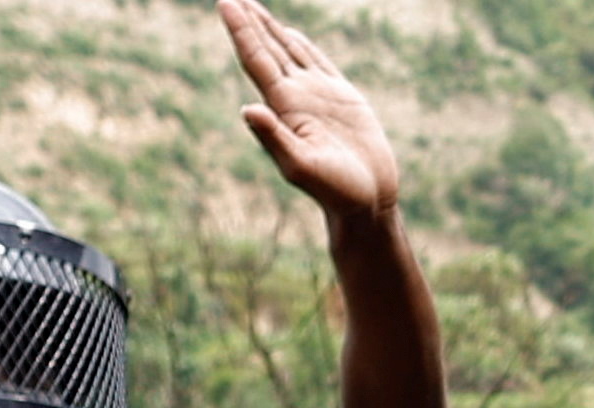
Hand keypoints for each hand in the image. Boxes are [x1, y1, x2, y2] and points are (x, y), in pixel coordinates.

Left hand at [222, 0, 403, 221]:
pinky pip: (318, 63)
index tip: (225, 3)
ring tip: (250, 5)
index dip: (240, 31)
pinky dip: (302, 46)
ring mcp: (318, 95)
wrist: (368, 201)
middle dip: (249, 22)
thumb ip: (274, 138)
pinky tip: (289, 34)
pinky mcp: (343, 99)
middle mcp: (296, 96)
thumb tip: (246, 109)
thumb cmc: (335, 190)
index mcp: (283, 107)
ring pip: (288, 52)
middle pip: (266, 49)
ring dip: (269, 28)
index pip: (255, 60)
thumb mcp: (301, 166)